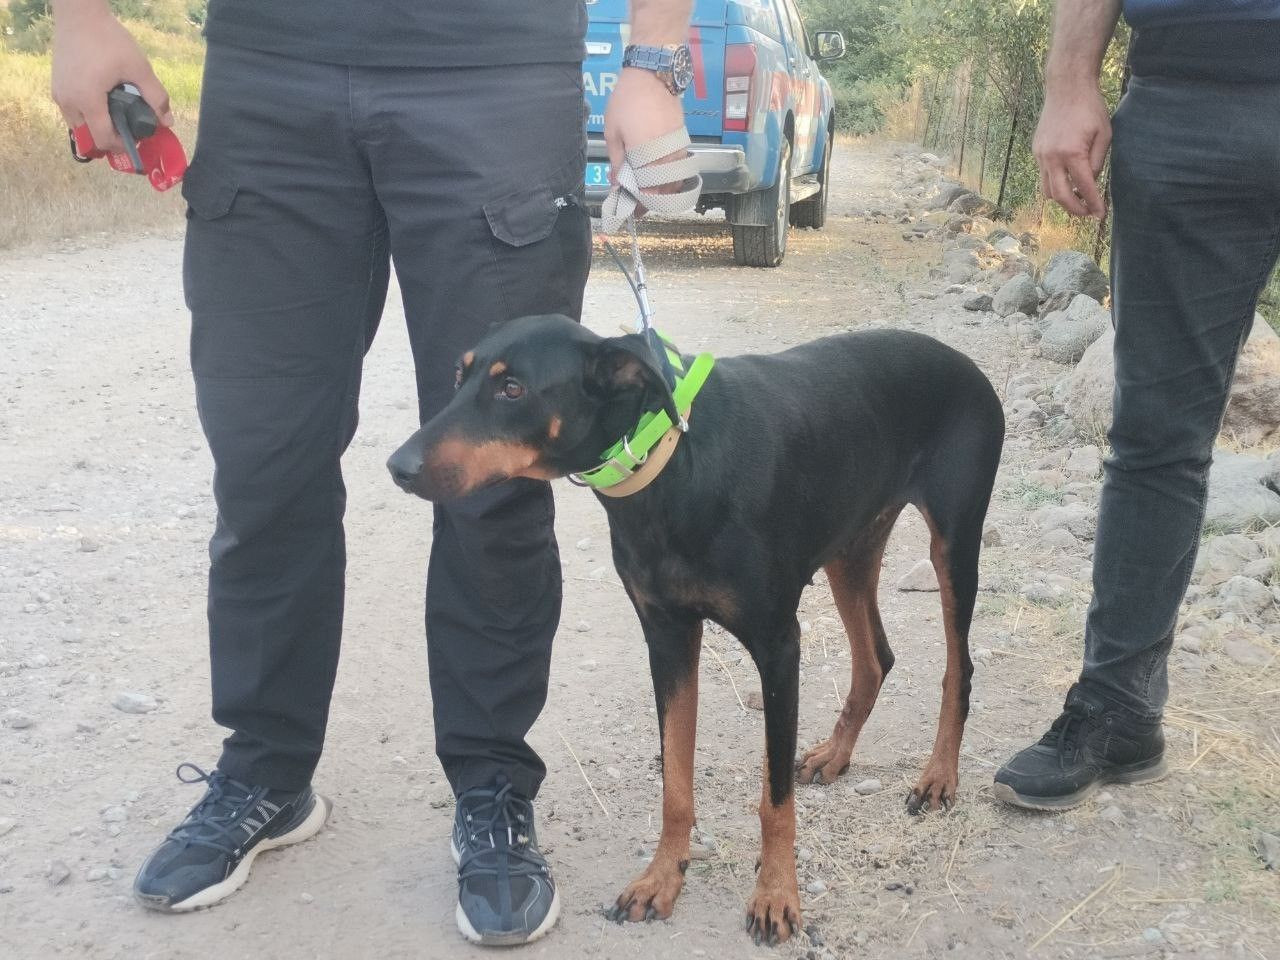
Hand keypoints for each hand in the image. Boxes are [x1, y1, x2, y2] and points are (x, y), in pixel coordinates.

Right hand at [52, 8, 171, 153]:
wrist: (79, 15)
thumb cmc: (109, 40)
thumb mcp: (139, 68)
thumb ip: (156, 97)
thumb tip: (168, 122)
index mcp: (87, 100)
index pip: (103, 139)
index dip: (122, 146)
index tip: (137, 139)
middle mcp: (68, 101)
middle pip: (88, 137)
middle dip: (110, 139)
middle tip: (128, 129)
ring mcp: (58, 93)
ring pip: (77, 126)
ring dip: (96, 128)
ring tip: (116, 116)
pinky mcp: (56, 85)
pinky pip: (71, 112)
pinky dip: (86, 116)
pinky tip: (104, 104)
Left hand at [603, 68, 687, 212]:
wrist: (653, 75)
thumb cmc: (627, 102)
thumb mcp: (613, 133)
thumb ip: (618, 162)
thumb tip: (618, 186)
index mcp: (645, 156)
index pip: (647, 193)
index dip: (639, 206)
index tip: (630, 212)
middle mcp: (665, 156)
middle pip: (663, 192)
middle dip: (651, 202)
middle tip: (638, 206)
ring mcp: (677, 149)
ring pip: (675, 182)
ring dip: (663, 192)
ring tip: (648, 193)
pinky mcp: (683, 141)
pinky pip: (680, 168)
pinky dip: (671, 177)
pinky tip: (659, 176)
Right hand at [1033, 82, 1110, 218]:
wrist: (1066, 88)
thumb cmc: (1090, 108)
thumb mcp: (1104, 134)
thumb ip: (1098, 162)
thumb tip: (1090, 182)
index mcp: (1073, 153)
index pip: (1084, 187)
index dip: (1093, 203)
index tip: (1100, 214)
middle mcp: (1052, 157)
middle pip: (1060, 196)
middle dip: (1074, 209)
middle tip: (1087, 213)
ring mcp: (1041, 155)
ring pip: (1047, 190)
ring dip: (1062, 199)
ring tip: (1077, 198)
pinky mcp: (1036, 151)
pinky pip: (1044, 175)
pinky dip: (1056, 183)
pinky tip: (1068, 179)